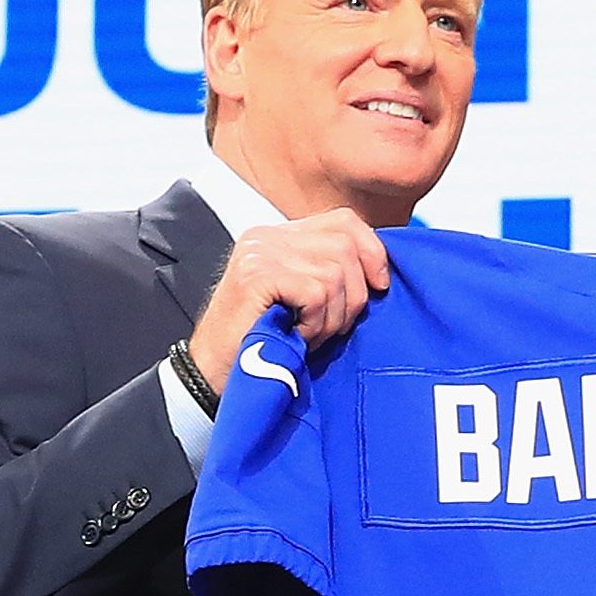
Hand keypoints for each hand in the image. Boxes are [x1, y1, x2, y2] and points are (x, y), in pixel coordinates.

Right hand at [188, 210, 390, 390]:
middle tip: (332, 328)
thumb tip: (381, 272)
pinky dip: (315, 323)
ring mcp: (259, 252)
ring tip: (309, 335)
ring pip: (335, 273)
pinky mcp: (256, 275)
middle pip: (345, 246)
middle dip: (353, 295)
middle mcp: (267, 236)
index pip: (344, 221)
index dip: (372, 251)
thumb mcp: (303, 301)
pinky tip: (296, 336)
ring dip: (332, 317)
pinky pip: (316, 293)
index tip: (379, 286)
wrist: (214, 374)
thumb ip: (330, 274)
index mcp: (280, 236)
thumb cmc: (263, 344)